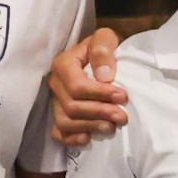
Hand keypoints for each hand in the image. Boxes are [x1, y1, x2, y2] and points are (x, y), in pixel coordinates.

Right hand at [46, 28, 129, 145]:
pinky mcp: (59, 115)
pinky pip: (58, 133)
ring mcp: (55, 101)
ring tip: (112, 127)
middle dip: (99, 113)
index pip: (76, 86)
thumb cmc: (103, 49)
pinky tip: (88, 138)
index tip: (123, 96)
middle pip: (72, 106)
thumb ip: (103, 50)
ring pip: (65, 121)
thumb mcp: (105, 39)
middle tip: (122, 116)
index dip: (99, 94)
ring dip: (90, 127)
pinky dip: (71, 139)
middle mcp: (55, 84)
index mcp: (63, 64)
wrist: (101, 58)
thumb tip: (104, 76)